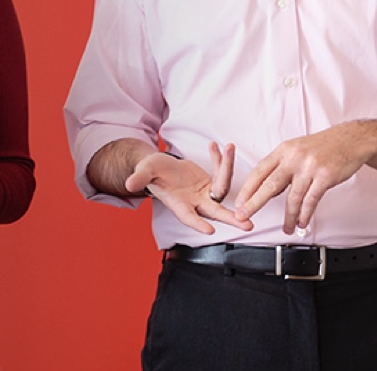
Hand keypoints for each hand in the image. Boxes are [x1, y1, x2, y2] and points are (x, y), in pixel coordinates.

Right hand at [124, 143, 250, 235]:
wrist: (159, 167)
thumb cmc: (150, 172)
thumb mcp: (144, 172)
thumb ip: (139, 178)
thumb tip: (129, 185)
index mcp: (179, 204)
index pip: (189, 217)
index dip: (198, 224)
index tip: (210, 230)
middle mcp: (195, 202)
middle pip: (216, 212)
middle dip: (232, 219)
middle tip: (248, 226)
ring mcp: (205, 193)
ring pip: (223, 186)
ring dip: (228, 168)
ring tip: (229, 148)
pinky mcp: (211, 183)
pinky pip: (221, 172)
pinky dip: (221, 160)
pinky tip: (218, 146)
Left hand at [234, 125, 371, 233]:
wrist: (351, 139)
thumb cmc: (323, 146)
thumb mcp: (296, 149)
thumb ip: (282, 166)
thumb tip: (268, 189)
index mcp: (283, 150)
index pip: (259, 171)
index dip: (248, 188)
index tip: (240, 202)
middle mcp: (293, 158)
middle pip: (270, 185)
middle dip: (255, 203)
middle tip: (245, 215)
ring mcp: (309, 167)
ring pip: (293, 197)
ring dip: (288, 216)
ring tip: (286, 228)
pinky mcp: (325, 177)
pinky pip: (311, 200)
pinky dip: (305, 214)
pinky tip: (301, 222)